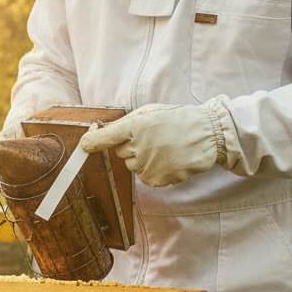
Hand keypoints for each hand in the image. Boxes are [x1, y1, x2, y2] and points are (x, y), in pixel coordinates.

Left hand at [80, 103, 224, 186]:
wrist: (207, 135)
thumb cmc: (177, 120)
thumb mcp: (150, 112)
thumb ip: (127, 123)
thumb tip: (103, 131)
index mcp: (135, 126)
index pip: (105, 137)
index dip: (92, 142)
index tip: (84, 146)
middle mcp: (138, 146)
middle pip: (120, 153)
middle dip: (131, 147)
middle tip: (152, 139)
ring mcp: (147, 165)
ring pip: (132, 166)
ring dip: (142, 160)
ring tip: (164, 148)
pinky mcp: (155, 179)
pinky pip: (144, 177)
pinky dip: (153, 171)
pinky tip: (168, 160)